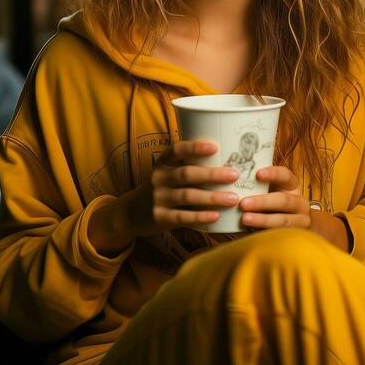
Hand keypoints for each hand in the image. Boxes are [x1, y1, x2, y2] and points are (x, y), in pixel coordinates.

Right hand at [113, 140, 242, 240]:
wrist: (130, 214)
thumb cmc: (161, 190)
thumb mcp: (166, 173)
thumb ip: (188, 167)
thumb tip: (228, 161)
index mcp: (162, 164)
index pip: (176, 150)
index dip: (194, 147)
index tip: (215, 146)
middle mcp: (159, 179)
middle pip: (186, 174)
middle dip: (212, 174)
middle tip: (234, 174)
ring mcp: (158, 199)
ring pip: (187, 196)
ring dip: (212, 197)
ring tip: (233, 198)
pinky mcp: (160, 218)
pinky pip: (182, 217)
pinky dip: (200, 217)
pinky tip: (216, 216)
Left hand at [235, 164, 313, 230]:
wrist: (286, 229)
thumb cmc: (268, 205)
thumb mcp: (265, 192)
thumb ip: (253, 185)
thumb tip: (228, 174)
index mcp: (291, 186)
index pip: (285, 175)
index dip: (273, 174)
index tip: (258, 174)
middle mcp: (299, 202)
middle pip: (284, 200)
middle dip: (263, 202)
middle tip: (243, 203)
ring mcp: (300, 220)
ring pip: (283, 220)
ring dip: (263, 219)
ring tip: (245, 219)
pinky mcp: (296, 236)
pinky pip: (282, 235)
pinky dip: (267, 233)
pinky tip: (253, 233)